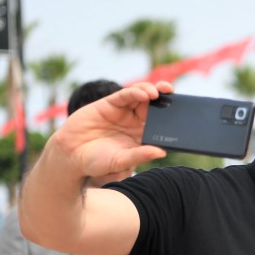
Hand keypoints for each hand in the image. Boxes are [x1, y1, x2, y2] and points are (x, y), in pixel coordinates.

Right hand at [51, 81, 170, 179]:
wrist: (70, 156)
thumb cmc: (97, 162)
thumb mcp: (121, 161)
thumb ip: (140, 155)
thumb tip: (161, 152)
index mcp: (141, 136)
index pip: (161, 123)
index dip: (171, 116)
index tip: (183, 112)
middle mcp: (134, 122)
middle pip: (154, 106)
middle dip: (164, 98)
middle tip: (173, 93)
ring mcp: (122, 112)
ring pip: (141, 96)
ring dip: (151, 91)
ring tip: (158, 92)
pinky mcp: (109, 104)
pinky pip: (125, 95)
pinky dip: (136, 92)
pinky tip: (145, 94)